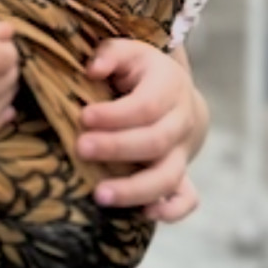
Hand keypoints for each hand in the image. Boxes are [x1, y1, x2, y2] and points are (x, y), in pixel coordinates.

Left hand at [77, 40, 200, 218]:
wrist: (176, 97)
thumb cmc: (142, 74)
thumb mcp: (128, 52)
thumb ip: (110, 54)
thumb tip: (92, 69)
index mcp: (169, 88)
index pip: (147, 106)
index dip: (116, 115)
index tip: (84, 117)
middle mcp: (180, 123)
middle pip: (155, 142)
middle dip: (117, 148)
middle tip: (81, 148)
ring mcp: (182, 153)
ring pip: (168, 177)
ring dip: (135, 190)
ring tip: (99, 195)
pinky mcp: (181, 176)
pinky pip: (186, 199)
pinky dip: (171, 210)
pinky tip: (145, 214)